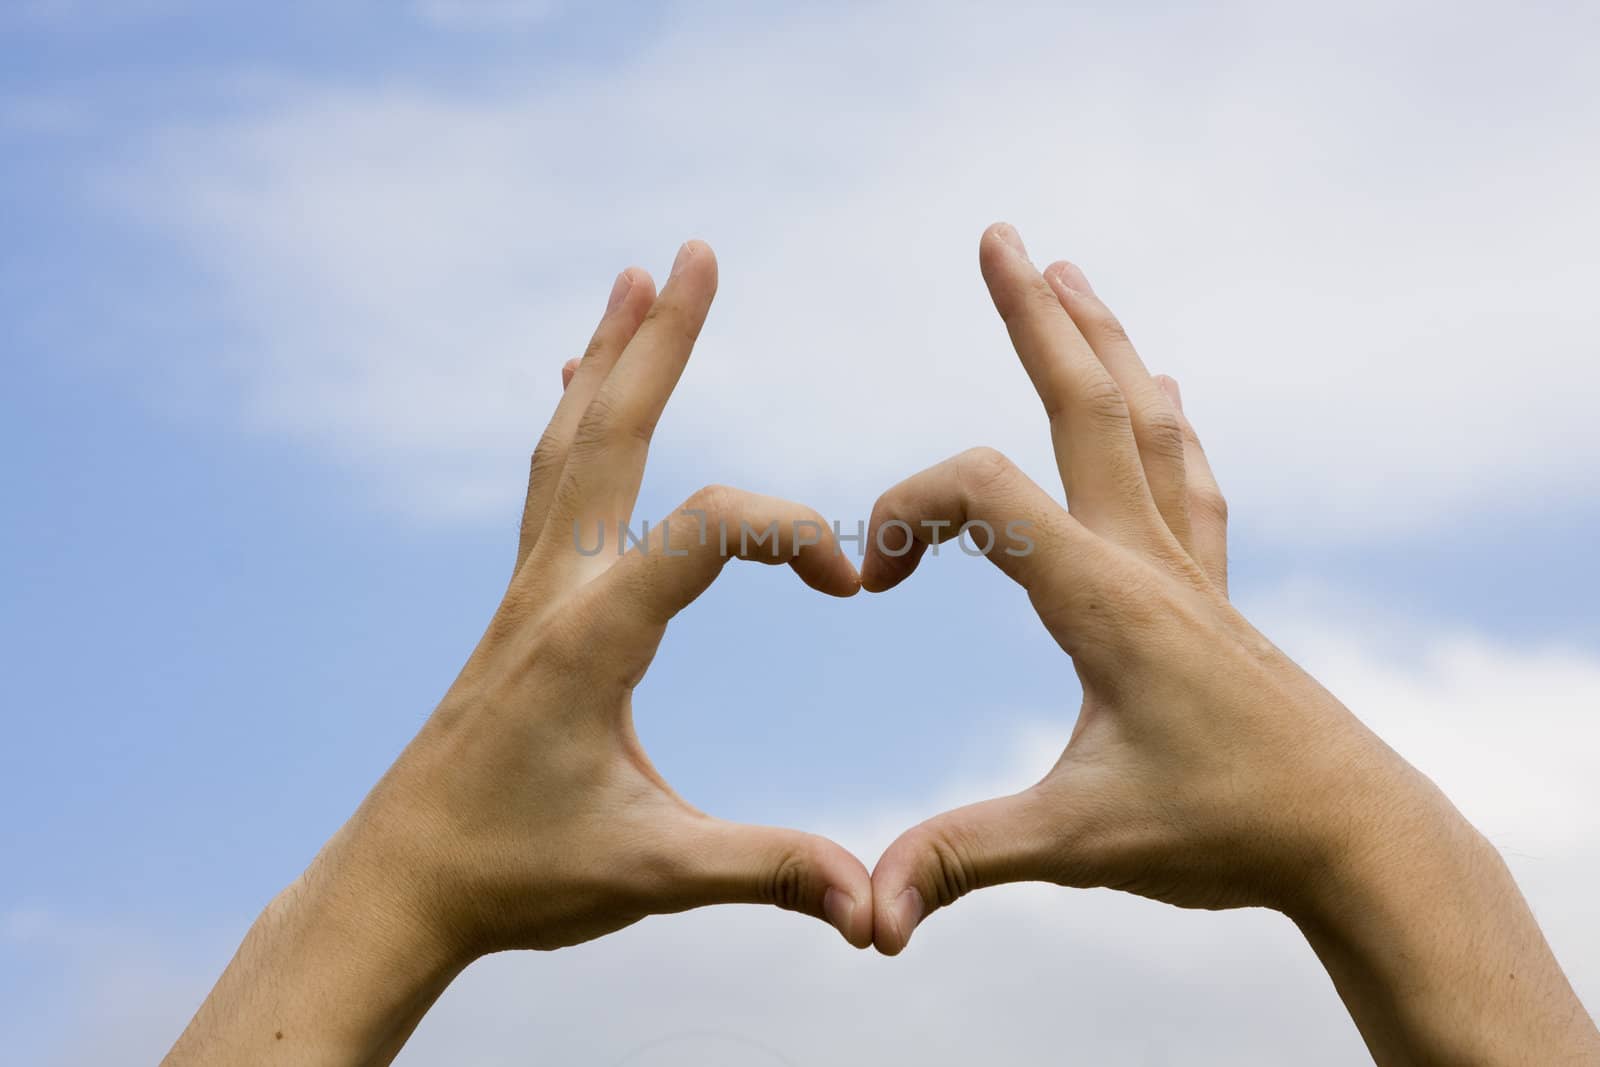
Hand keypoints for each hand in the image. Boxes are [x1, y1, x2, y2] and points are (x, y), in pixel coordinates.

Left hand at [351, 241, 873, 956]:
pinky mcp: (520, 610)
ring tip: (630, 286)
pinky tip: (573, 393)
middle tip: (694, 253)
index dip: (797, 534)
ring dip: (607, 362)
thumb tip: (875, 909)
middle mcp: (551, 591)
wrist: (398, 886)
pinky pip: (549, 488)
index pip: (711, 528)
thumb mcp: (652, 874)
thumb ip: (768, 871)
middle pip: (609, 433)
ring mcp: (526, 593)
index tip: (854, 585)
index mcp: (591, 636)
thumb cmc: (517, 876)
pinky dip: (574, 421)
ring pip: (568, 447)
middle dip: (660, 343)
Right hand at [859, 222, 1465, 940]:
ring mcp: (1191, 570)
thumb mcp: (1079, 844)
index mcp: (1103, 597)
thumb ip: (962, 859)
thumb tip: (864, 918)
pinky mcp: (1214, 594)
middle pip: (1083, 403)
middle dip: (1035, 316)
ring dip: (1102, 344)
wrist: (1359, 839)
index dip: (902, 512)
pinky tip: (1164, 396)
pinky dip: (1161, 423)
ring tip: (1073, 276)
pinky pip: (1185, 479)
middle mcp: (1149, 560)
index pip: (981, 491)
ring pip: (1142, 424)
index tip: (867, 581)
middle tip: (1000, 235)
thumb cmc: (1225, 833)